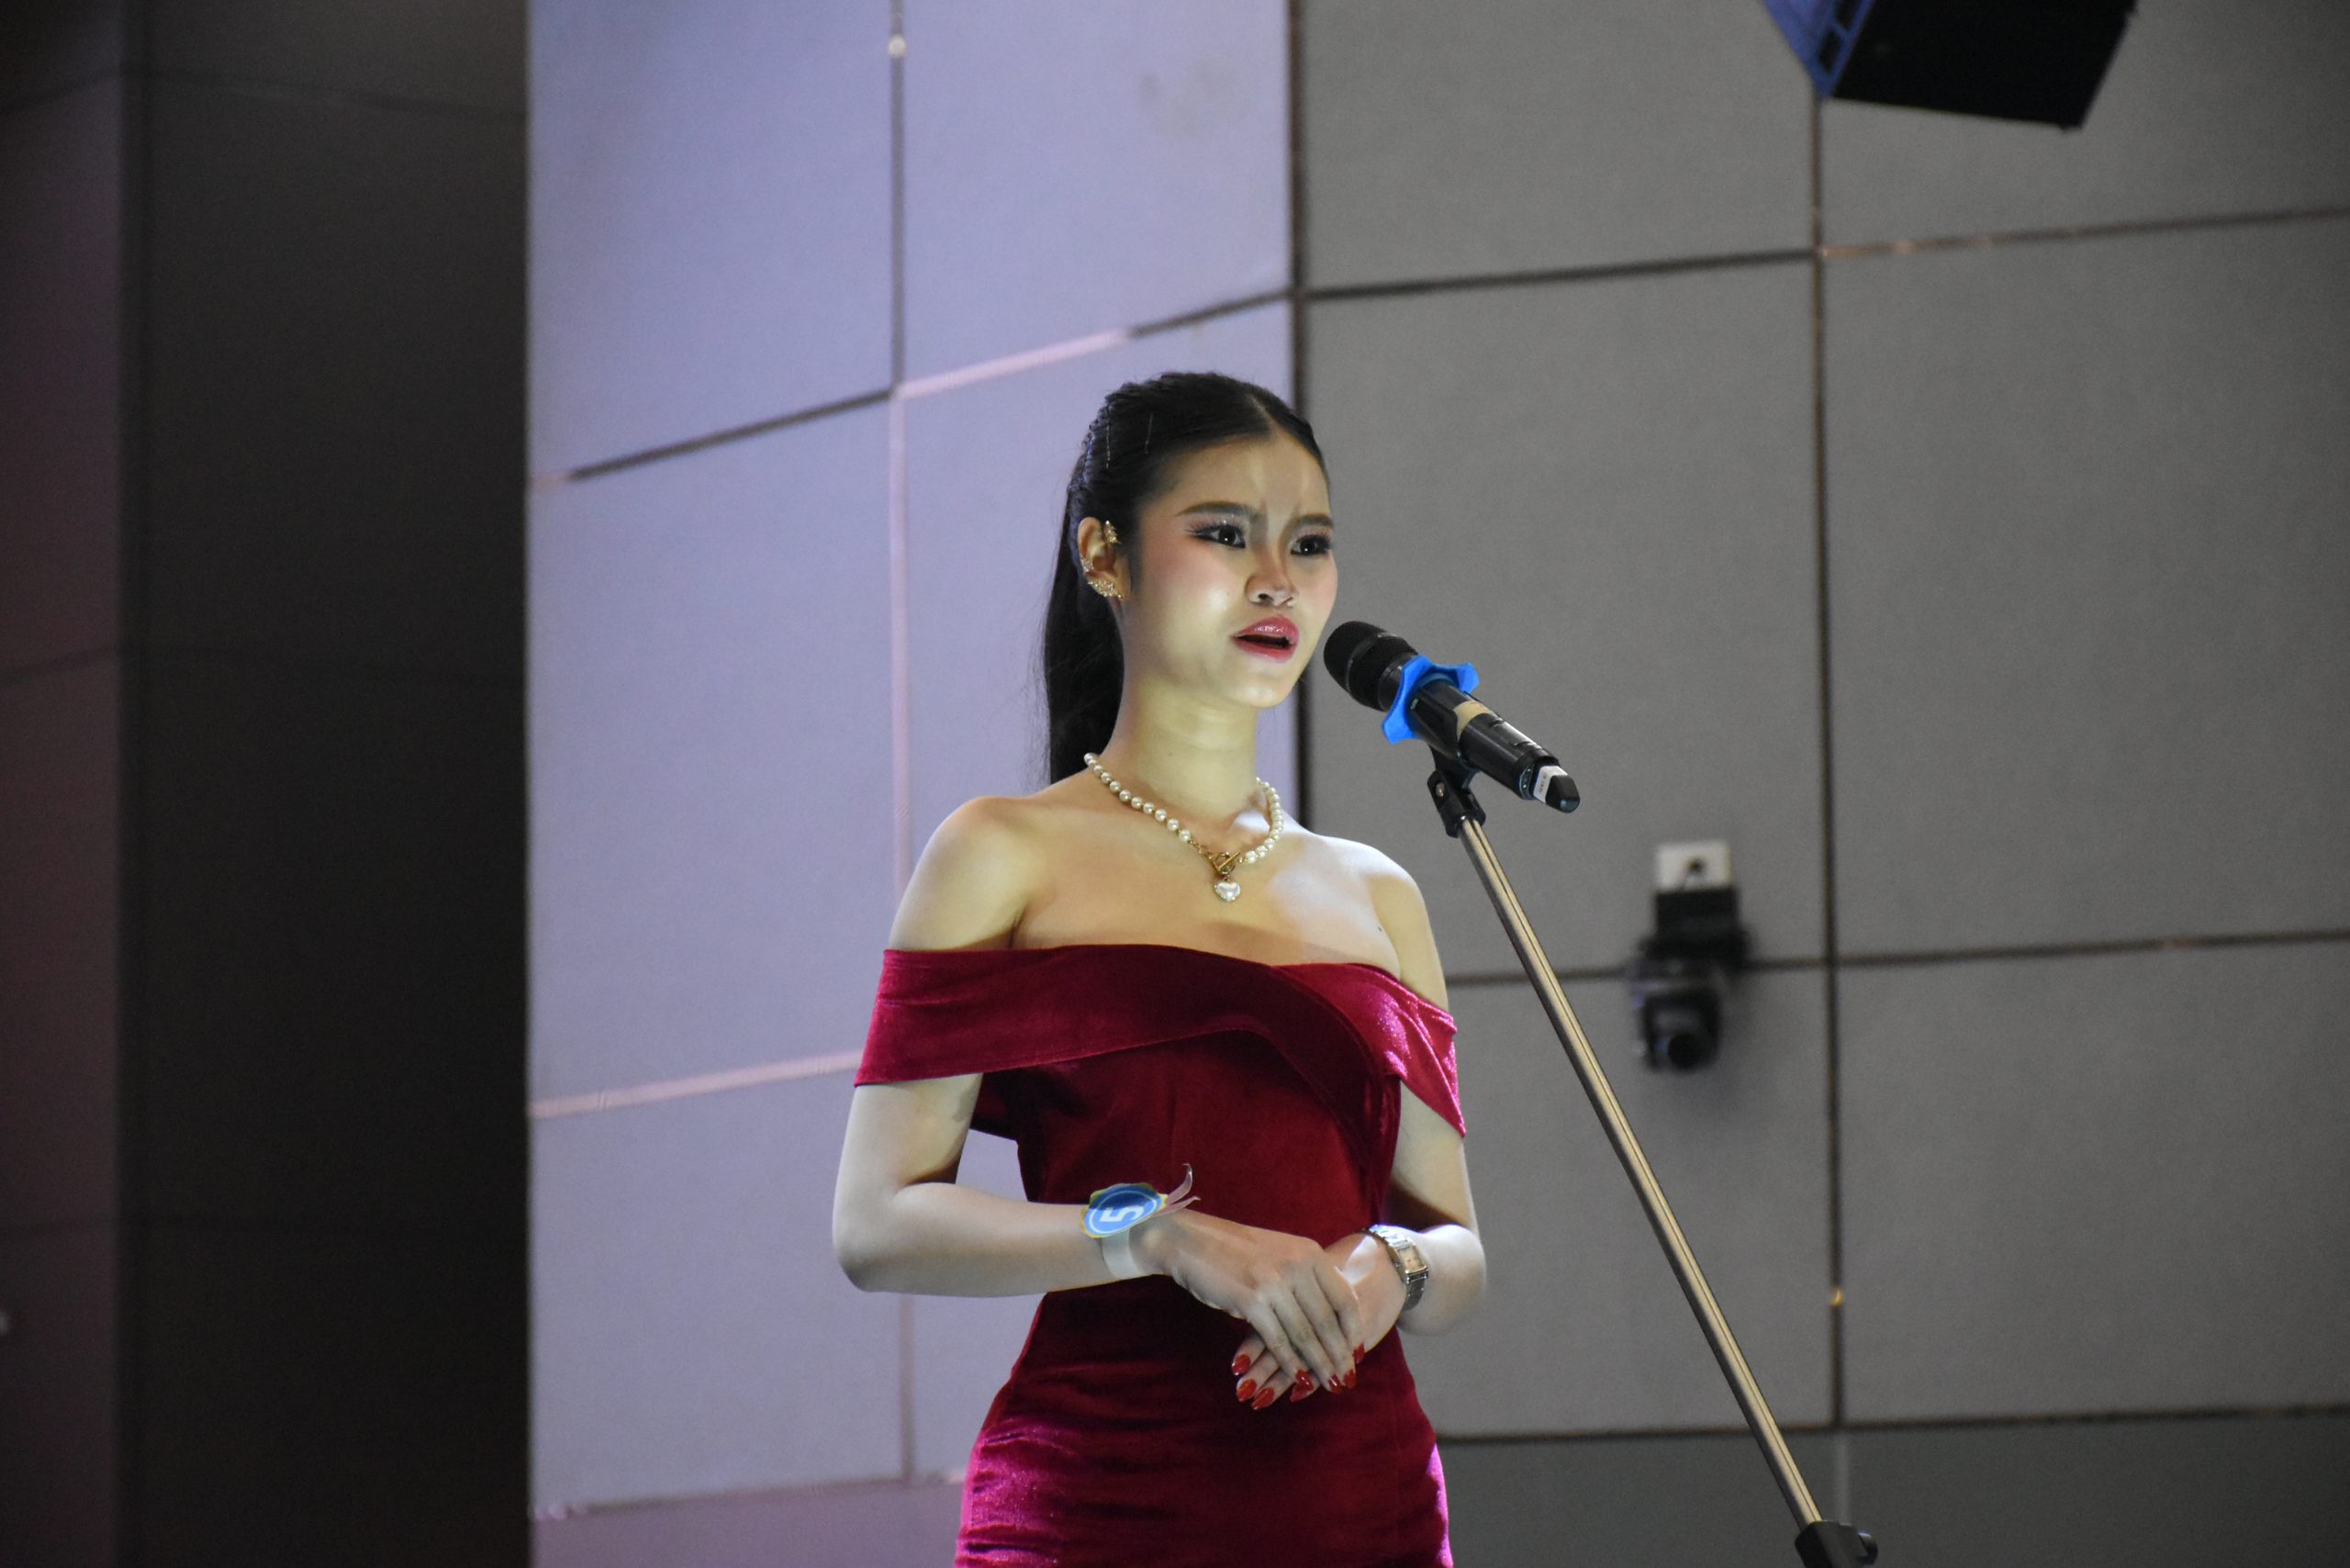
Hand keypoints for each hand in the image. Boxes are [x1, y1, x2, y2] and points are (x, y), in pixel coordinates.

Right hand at [1226, 1231, 1403, 1407]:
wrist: (1192, 1242)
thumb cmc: (1237, 1251)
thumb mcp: (1281, 1253)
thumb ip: (1307, 1276)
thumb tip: (1332, 1314)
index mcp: (1310, 1253)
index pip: (1344, 1298)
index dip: (1353, 1330)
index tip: (1358, 1353)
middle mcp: (1297, 1266)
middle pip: (1328, 1321)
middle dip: (1340, 1356)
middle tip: (1347, 1380)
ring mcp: (1274, 1283)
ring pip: (1306, 1334)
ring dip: (1319, 1365)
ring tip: (1329, 1386)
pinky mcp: (1251, 1301)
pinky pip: (1279, 1340)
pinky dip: (1291, 1363)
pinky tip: (1298, 1378)